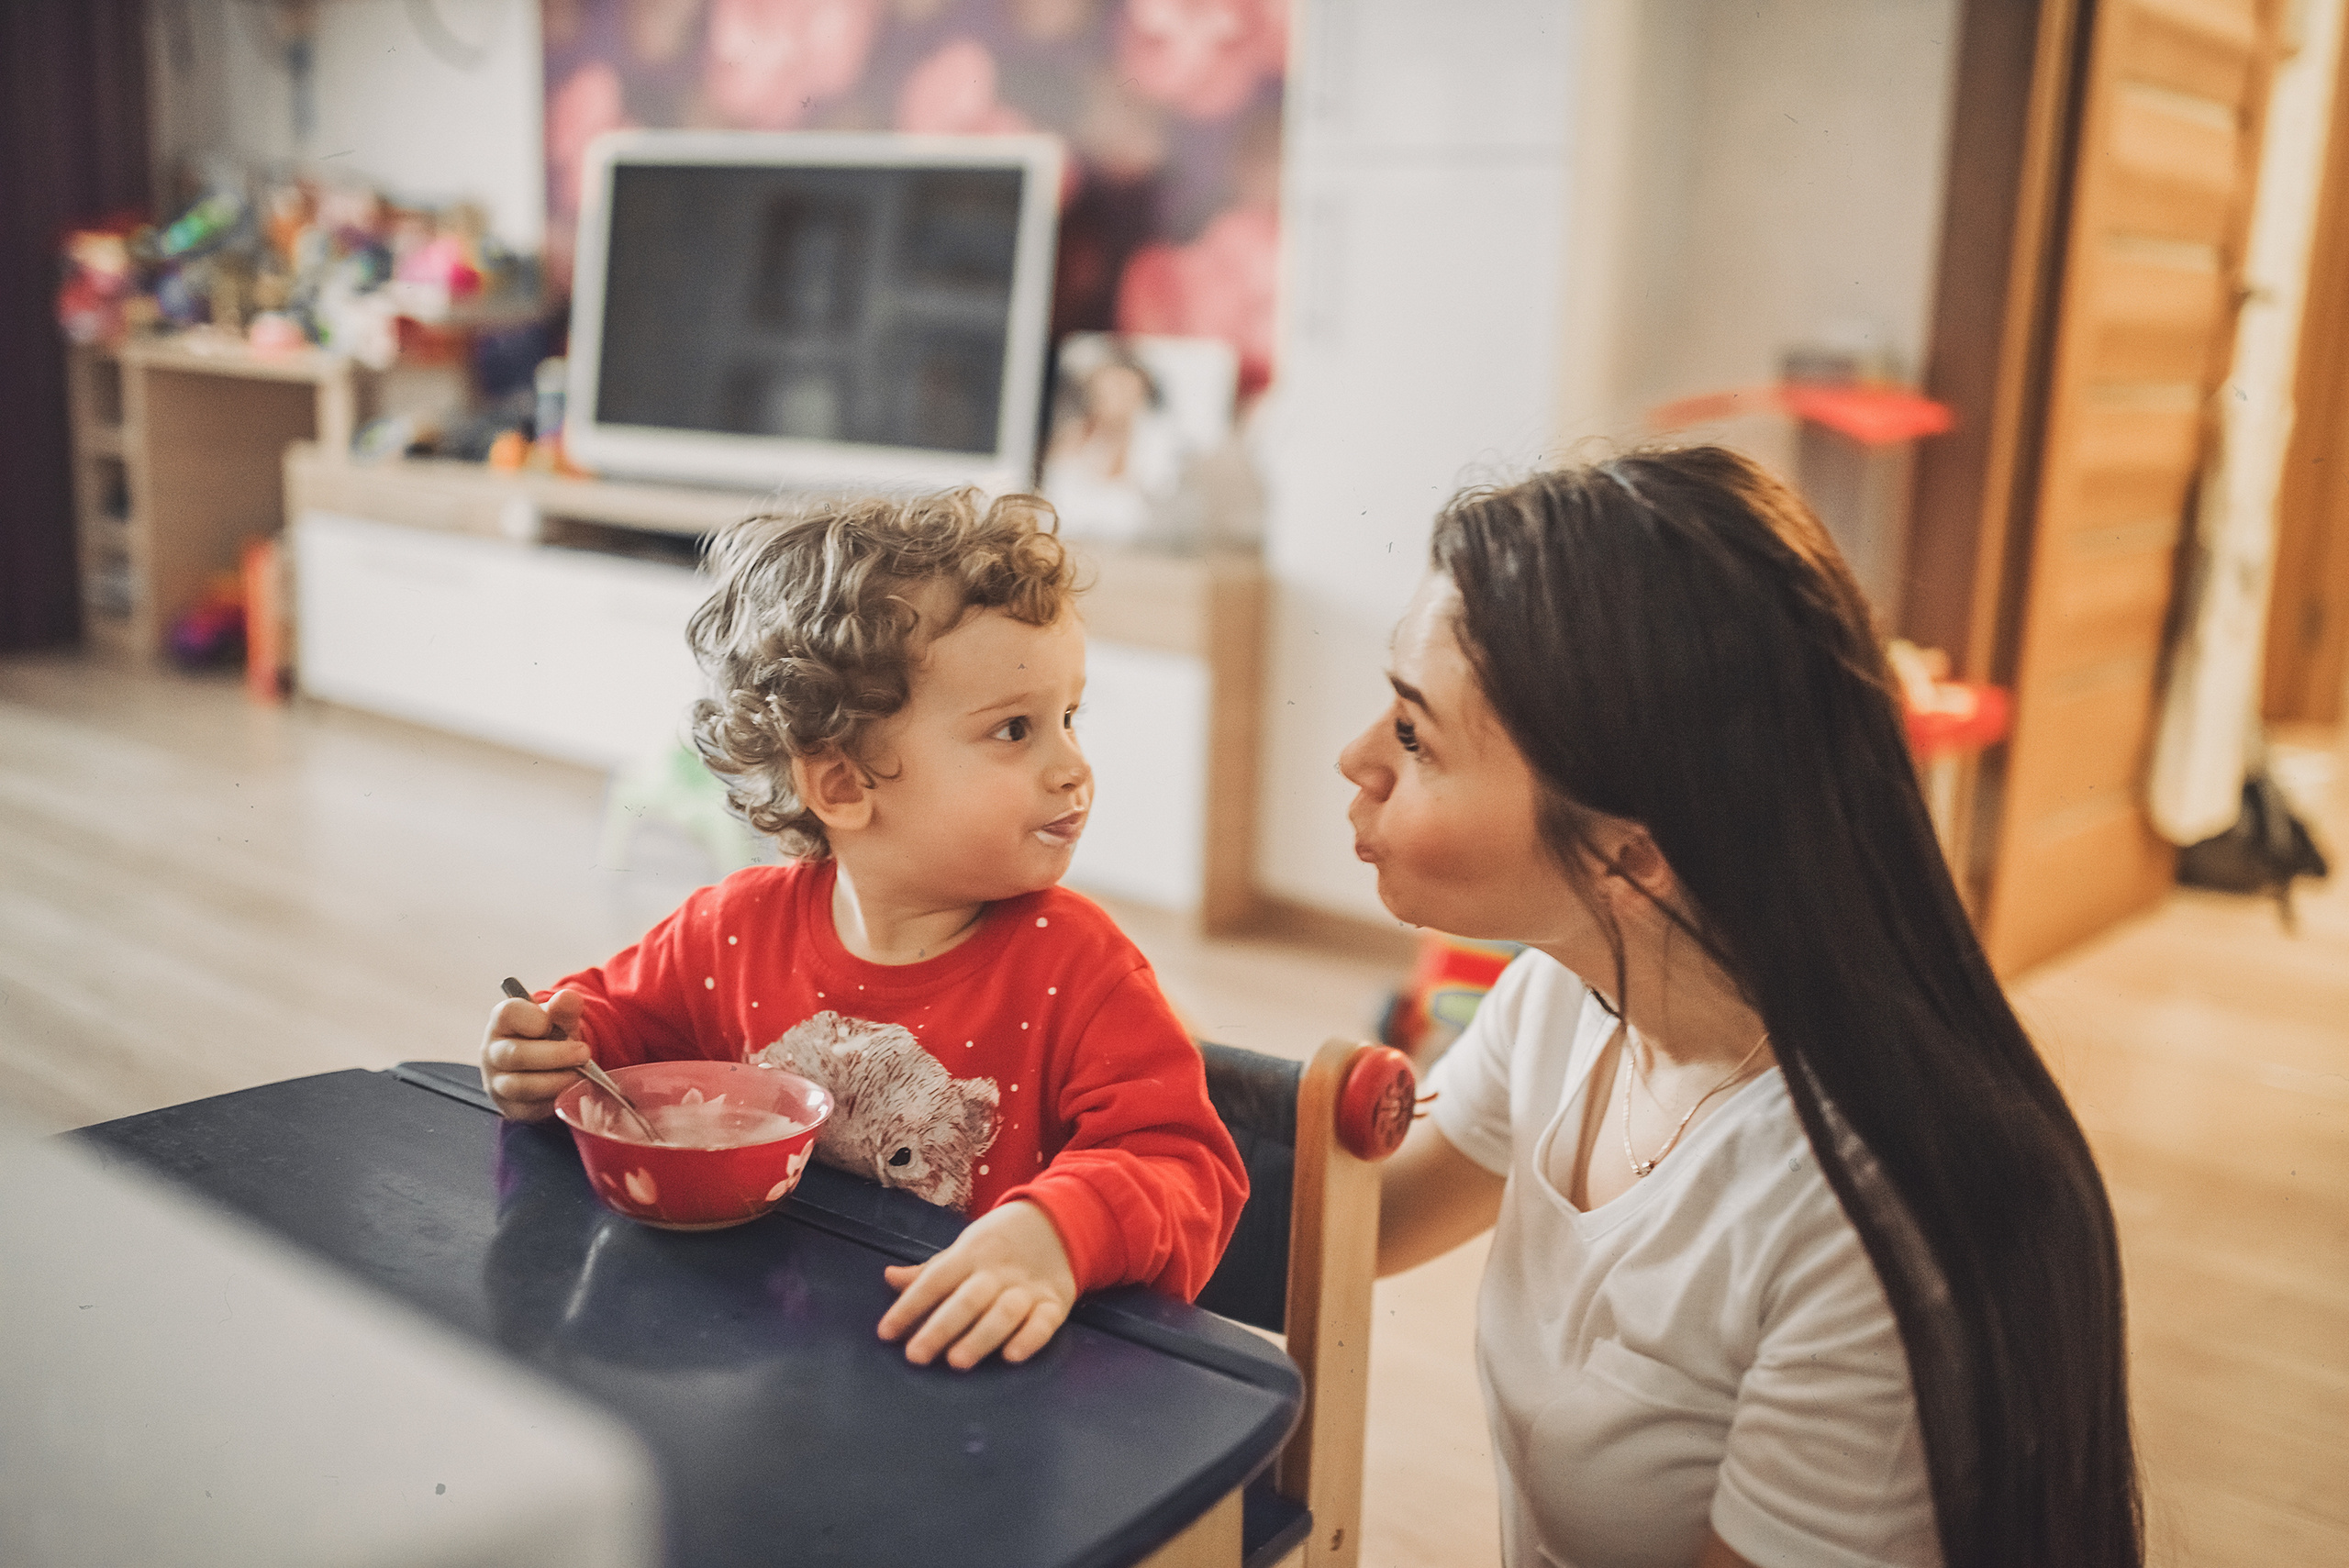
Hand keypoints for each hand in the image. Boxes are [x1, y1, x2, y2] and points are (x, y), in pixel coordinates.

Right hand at [479, 988, 590, 1120]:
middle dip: (556, 1056)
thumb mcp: (560, 1018)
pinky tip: (568, 1091)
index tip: (552, 1024)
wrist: (548, 1062)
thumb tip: (568, 998)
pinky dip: (553, 1101)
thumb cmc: (550, 1035)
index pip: (508, 1013)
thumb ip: (564, 1008)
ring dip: (556, 1081)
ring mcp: (497, 1081)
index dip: (535, 1019)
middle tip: (584, 1053)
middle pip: (516, 1055)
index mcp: (502, 1021)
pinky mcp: (508, 1106)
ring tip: (579, 1075)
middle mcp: (493, 1051)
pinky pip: (529, 1109)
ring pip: (520, 1086)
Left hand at [877, 1201, 1075, 1369]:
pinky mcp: (1055, 1302)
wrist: (1055, 1221)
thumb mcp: (962, 1250)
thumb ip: (929, 1272)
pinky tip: (1011, 1356)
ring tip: (957, 1361)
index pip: (935, 1279)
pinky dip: (1030, 1339)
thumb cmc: (997, 1244)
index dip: (909, 1305)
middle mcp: (997, 1271)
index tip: (886, 1333)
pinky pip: (1044, 1322)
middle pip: (968, 1299)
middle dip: (941, 1328)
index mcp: (970, 1254)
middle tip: (916, 1355)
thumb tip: (889, 1278)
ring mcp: (1028, 1287)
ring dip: (981, 1336)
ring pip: (1004, 1311)